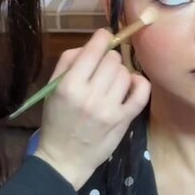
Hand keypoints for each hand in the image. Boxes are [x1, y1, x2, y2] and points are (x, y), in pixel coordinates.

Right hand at [34, 29, 149, 190]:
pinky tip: (131, 84)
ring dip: (120, 73)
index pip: (94, 50)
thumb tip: (92, 43)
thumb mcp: (52, 89)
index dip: (102, 38)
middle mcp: (90, 96)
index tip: (104, 36)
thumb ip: (68, 63)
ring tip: (111, 81)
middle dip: (108, 59)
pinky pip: (141, 92)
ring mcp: (110, 109)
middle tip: (102, 68)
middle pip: (112, 60)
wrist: (64, 158)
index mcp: (69, 86)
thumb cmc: (57, 121)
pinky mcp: (124, 120)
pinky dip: (139, 83)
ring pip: (125, 73)